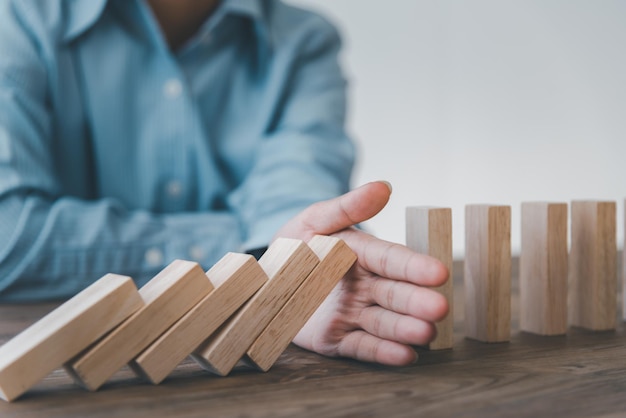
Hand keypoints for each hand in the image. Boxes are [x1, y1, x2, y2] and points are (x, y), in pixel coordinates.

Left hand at [274, 181, 448, 365]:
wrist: (263, 281)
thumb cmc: (294, 246)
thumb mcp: (314, 221)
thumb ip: (347, 208)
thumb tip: (383, 186)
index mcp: (362, 254)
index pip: (390, 259)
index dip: (413, 266)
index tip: (439, 272)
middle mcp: (365, 286)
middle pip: (394, 294)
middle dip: (416, 301)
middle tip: (440, 308)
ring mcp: (353, 314)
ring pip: (383, 322)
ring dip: (405, 328)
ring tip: (426, 332)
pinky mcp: (338, 340)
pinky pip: (362, 347)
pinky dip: (383, 352)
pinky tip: (405, 355)